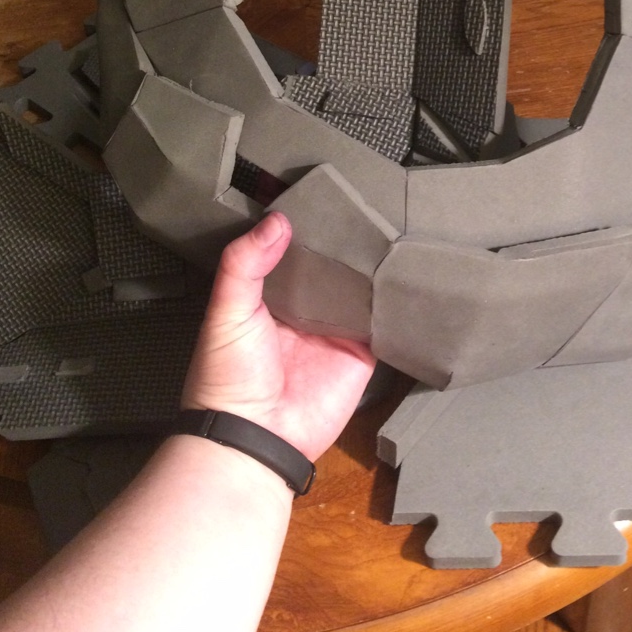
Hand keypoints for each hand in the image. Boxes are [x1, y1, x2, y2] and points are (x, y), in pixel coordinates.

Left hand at [181, 212, 376, 461]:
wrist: (256, 437)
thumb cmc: (229, 375)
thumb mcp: (226, 309)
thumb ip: (244, 262)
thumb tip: (277, 220)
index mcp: (270, 298)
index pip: (293, 254)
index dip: (306, 229)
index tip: (325, 195)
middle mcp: (305, 311)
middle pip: (331, 270)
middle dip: (345, 246)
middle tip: (368, 206)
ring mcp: (335, 331)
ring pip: (359, 291)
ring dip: (372, 270)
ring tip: (393, 230)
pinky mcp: (362, 354)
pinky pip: (382, 324)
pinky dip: (393, 305)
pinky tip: (404, 275)